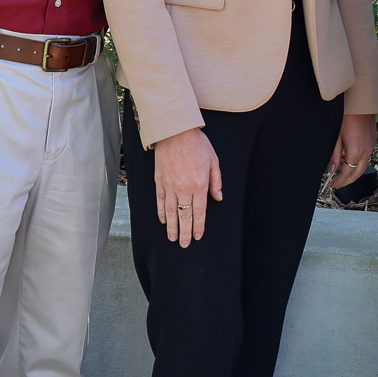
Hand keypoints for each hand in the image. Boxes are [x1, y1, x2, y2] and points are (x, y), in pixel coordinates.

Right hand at [154, 128, 222, 246]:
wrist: (175, 131)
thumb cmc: (197, 144)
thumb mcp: (213, 161)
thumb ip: (216, 181)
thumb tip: (218, 198)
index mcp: (199, 185)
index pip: (199, 212)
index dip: (198, 226)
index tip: (197, 236)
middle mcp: (183, 188)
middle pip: (184, 216)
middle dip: (185, 232)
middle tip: (184, 244)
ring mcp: (170, 186)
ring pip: (171, 212)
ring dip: (172, 227)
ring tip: (172, 238)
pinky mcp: (159, 181)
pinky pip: (161, 201)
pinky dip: (162, 212)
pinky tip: (164, 220)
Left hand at [329, 114, 376, 188]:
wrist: (360, 103)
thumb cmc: (346, 117)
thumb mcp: (336, 137)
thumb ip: (334, 156)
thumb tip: (332, 170)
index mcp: (356, 151)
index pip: (347, 173)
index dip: (339, 181)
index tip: (332, 184)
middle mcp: (367, 151)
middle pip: (357, 173)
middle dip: (347, 181)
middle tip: (337, 184)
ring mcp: (371, 147)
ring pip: (362, 166)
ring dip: (352, 171)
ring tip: (339, 171)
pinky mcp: (373, 142)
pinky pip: (365, 157)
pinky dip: (357, 162)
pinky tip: (347, 158)